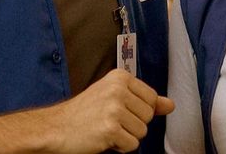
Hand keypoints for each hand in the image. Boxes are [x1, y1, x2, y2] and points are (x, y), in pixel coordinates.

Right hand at [49, 69, 174, 152]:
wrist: (55, 128)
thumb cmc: (83, 113)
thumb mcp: (114, 98)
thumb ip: (144, 100)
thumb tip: (170, 105)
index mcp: (120, 77)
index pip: (152, 98)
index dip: (139, 111)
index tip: (120, 110)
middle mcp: (118, 90)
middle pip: (149, 116)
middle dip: (133, 125)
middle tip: (110, 121)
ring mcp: (114, 109)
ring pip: (142, 132)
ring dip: (126, 137)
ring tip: (107, 130)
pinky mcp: (110, 129)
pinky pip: (132, 145)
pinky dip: (119, 147)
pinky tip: (103, 138)